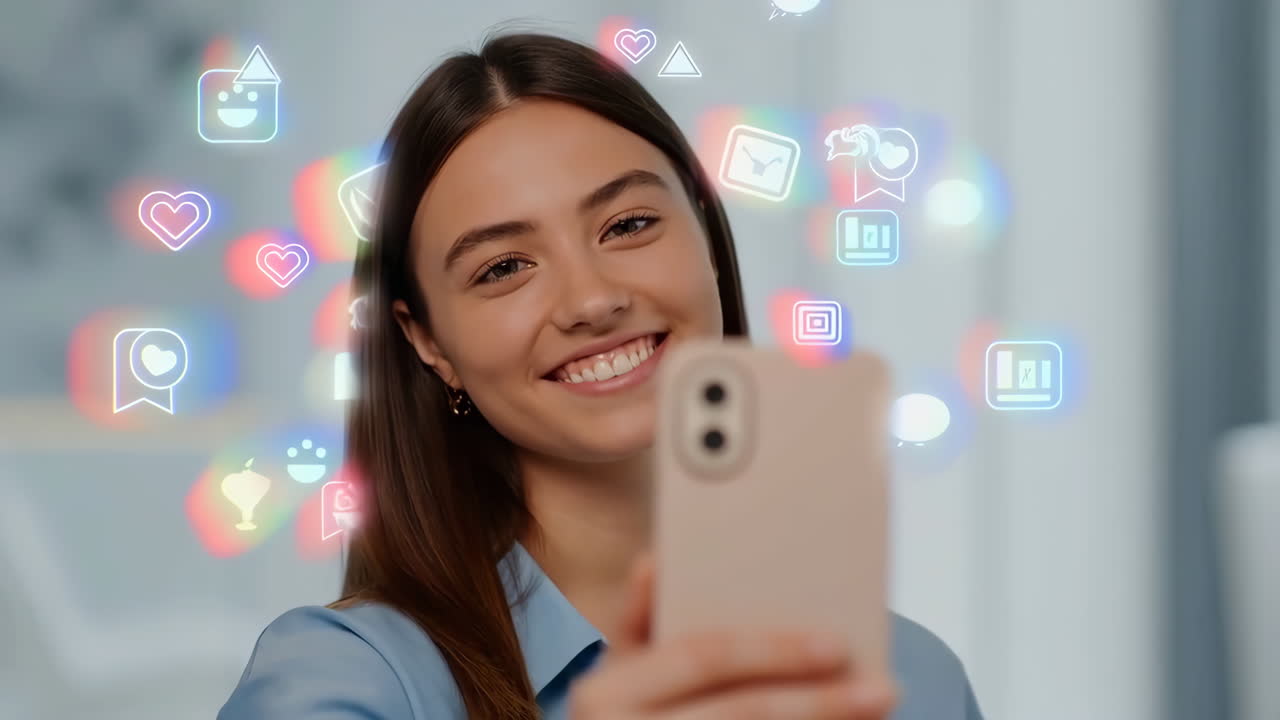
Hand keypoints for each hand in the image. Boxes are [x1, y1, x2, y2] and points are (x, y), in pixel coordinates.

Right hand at [568, 553, 897, 718]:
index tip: (838, 643)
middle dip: (817, 701)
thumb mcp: (618, 671)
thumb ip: (639, 620)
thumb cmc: (625, 714)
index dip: (771, 650)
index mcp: (605, 690)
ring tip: (875, 709)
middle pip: (741, 712)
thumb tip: (653, 562)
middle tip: (883, 689)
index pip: (701, 657)